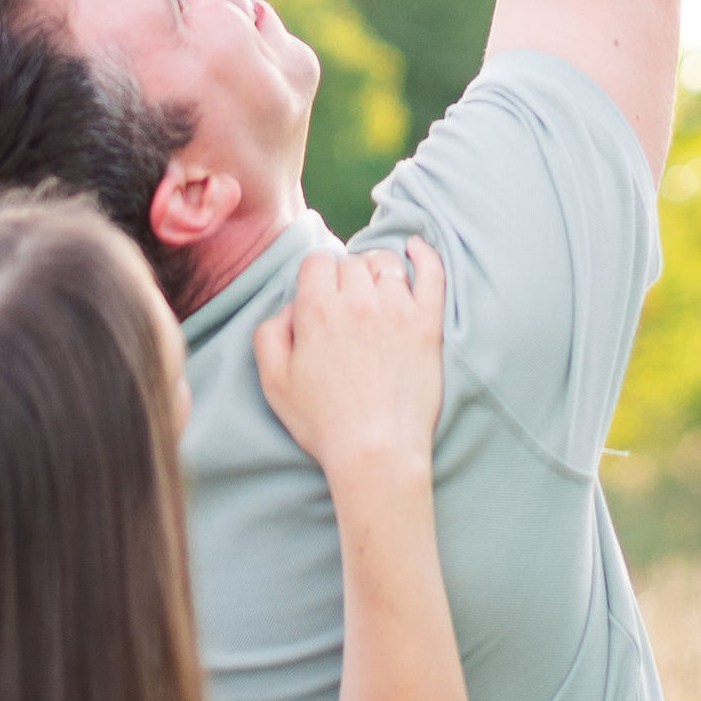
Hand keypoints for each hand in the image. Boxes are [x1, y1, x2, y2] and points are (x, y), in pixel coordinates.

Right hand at [254, 237, 446, 481]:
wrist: (377, 451)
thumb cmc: (323, 422)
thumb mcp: (273, 382)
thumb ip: (269, 334)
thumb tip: (290, 308)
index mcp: (317, 310)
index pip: (317, 262)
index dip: (315, 278)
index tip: (319, 298)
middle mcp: (358, 300)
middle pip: (350, 263)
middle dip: (344, 278)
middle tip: (344, 308)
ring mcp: (397, 309)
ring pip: (385, 263)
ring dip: (375, 269)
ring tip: (373, 290)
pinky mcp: (427, 324)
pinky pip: (431, 273)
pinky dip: (425, 255)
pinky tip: (416, 249)